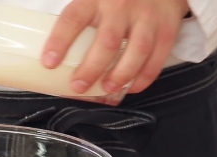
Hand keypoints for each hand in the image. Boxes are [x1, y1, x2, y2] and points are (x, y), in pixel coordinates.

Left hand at [42, 0, 189, 93]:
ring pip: (136, 51)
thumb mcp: (94, 0)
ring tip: (107, 88)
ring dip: (121, 75)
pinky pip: (158, 56)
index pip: (73, 19)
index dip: (60, 41)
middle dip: (91, 69)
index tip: (49, 63)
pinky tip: (132, 87)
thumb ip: (80, 22)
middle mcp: (122, 5)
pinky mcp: (167, 27)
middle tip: (78, 86)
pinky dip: (144, 77)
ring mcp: (147, 16)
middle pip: (106, 41)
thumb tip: (54, 61)